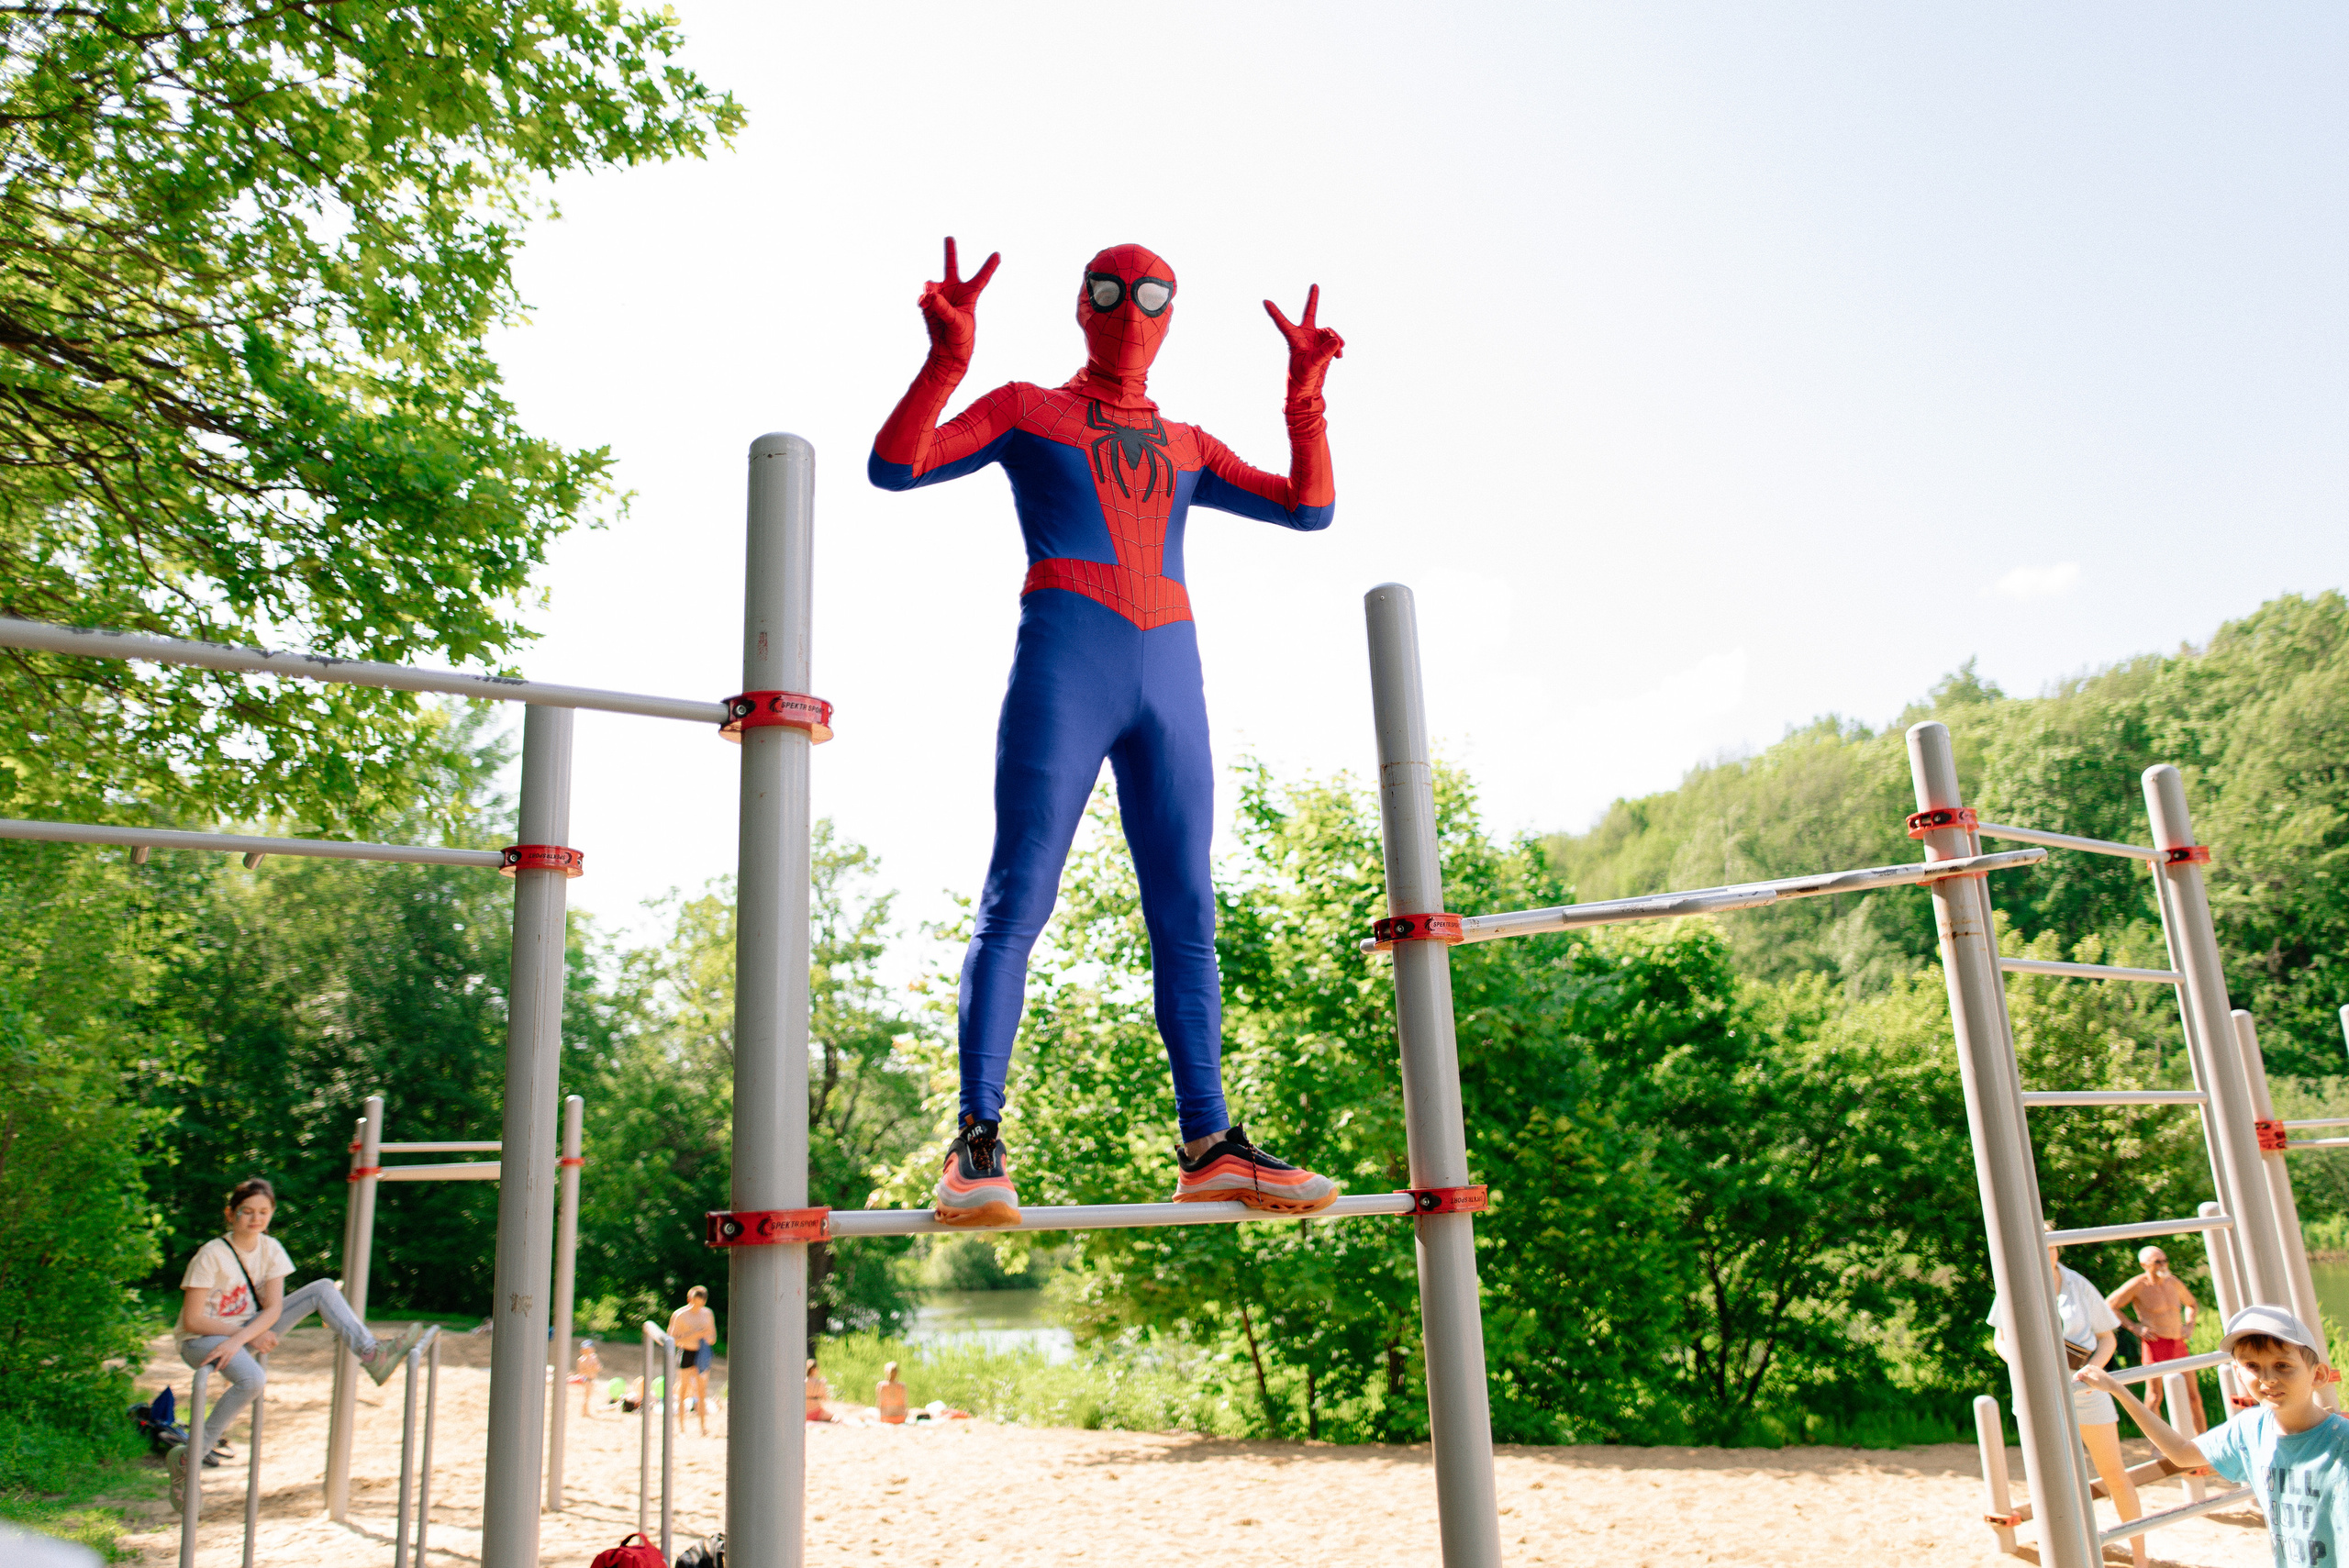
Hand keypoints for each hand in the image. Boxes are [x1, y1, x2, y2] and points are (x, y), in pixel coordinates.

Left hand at [201, 1339, 239, 1369]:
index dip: (206, 1358)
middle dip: (206, 1361)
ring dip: (217, 1366)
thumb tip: (212, 1354)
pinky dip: (225, 1365)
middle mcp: (221, 1350)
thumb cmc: (229, 1342)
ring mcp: (227, 1352)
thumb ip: (217, 1349)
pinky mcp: (232, 1354)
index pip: (210, 1353)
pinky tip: (222, 1368)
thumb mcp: (222, 1344)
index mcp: (218, 1347)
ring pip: (221, 1361)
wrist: (238, 1338)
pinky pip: (227, 1360)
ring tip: (214, 1371)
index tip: (202, 1362)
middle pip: (213, 1356)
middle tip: (201, 1365)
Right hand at [251, 1330, 280, 1354]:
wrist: (250, 1333)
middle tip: (266, 1347)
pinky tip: (261, 1350)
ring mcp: (264, 1343)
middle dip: (269, 1347)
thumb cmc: (259, 1333)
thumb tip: (275, 1343)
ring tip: (264, 1349)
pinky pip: (264, 1352)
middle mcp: (269, 1339)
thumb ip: (272, 1336)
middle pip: (272, 1347)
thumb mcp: (268, 1332)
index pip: (276, 1344)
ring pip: (269, 1350)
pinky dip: (263, 1352)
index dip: (273, 1345)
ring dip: (266, 1350)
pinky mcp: (259, 1347)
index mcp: (272, 1335)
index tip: (270, 1345)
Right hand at [918, 236, 998, 362]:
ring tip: (930, 301)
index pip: (982, 278)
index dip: (990, 266)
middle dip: (950, 251)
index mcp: (970, 295)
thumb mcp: (956, 322)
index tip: (998, 254)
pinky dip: (923, 300)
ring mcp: (940, 296)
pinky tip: (923, 305)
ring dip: (930, 291)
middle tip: (949, 237)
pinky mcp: (928, 303)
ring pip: (931, 284)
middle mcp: (954, 291)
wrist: (946, 352)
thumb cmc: (959, 338)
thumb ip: (943, 307)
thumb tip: (929, 294)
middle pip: (952, 267)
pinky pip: (923, 296)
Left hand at [1265, 285, 1343, 393]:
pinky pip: (1334, 341)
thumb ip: (1323, 353)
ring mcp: (1315, 341)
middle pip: (1309, 313)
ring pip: (1328, 331)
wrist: (1307, 392)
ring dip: (1336, 340)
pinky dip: (1338, 347)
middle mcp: (1304, 336)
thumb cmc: (1301, 380)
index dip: (1274, 312)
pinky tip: (1340, 357)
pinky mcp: (1324, 348)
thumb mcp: (1311, 367)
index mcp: (1294, 340)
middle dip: (1313, 299)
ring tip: (1340, 352)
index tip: (1264, 301)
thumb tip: (1337, 341)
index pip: (1282, 323)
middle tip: (1315, 284)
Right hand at [2073, 1364, 2121, 1394]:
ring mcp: (2092, 1368)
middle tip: (2088, 1391)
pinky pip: (2089, 1376)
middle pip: (2081, 1376)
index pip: (2076, 1376)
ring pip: (2085, 1376)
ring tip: (2091, 1389)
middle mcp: (2089, 1366)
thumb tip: (2078, 1374)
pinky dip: (2090, 1381)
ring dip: (2086, 1383)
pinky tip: (2094, 1385)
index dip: (2078, 1383)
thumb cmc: (2104, 1385)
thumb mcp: (2094, 1383)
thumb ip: (2086, 1379)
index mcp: (2087, 1368)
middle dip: (2083, 1384)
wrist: (2113, 1385)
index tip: (2083, 1389)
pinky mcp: (2095, 1371)